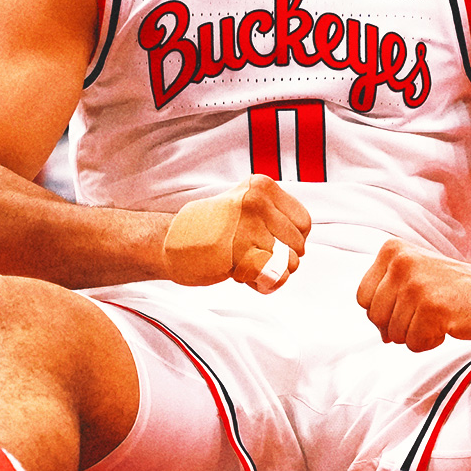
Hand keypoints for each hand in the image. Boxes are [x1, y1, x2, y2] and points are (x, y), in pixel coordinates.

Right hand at [163, 175, 311, 291]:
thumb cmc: (208, 230)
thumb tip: (302, 244)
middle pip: (298, 245)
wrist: (166, 242)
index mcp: (261, 186)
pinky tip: (241, 276)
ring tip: (242, 263)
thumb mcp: (243, 207)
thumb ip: (273, 216)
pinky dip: (262, 284)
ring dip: (268, 272)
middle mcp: (256, 201)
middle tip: (249, 256)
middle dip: (279, 259)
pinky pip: (274, 276)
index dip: (290, 241)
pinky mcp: (238, 251)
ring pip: (289, 263)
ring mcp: (248, 225)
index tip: (267, 244)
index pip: (303, 223)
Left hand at [355, 239, 470, 351]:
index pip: (363, 298)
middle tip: (427, 312)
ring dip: (418, 334)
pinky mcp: (434, 307)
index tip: (409, 305)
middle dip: (399, 325)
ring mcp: (418, 285)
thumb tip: (380, 334)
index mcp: (393, 251)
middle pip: (376, 318)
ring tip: (440, 316)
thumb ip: (388, 297)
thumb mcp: (413, 276)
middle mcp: (402, 263)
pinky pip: (415, 344)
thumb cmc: (454, 287)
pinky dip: (431, 342)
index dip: (385, 311)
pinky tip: (448, 324)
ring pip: (395, 334)